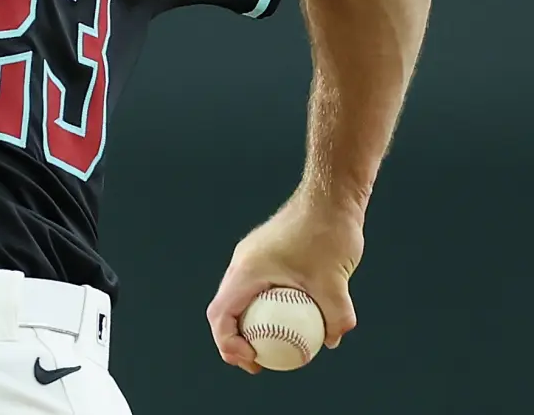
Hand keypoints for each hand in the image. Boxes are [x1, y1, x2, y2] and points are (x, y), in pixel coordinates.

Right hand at [205, 194, 363, 372]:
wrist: (329, 196)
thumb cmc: (327, 232)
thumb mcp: (336, 283)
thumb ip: (335, 317)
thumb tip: (332, 341)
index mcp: (247, 271)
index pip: (221, 315)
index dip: (229, 344)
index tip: (253, 360)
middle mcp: (243, 263)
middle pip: (225, 309)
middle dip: (235, 340)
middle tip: (258, 362)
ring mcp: (253, 257)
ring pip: (241, 297)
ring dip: (251, 323)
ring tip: (274, 345)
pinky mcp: (266, 253)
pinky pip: (258, 286)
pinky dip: (266, 307)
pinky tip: (294, 315)